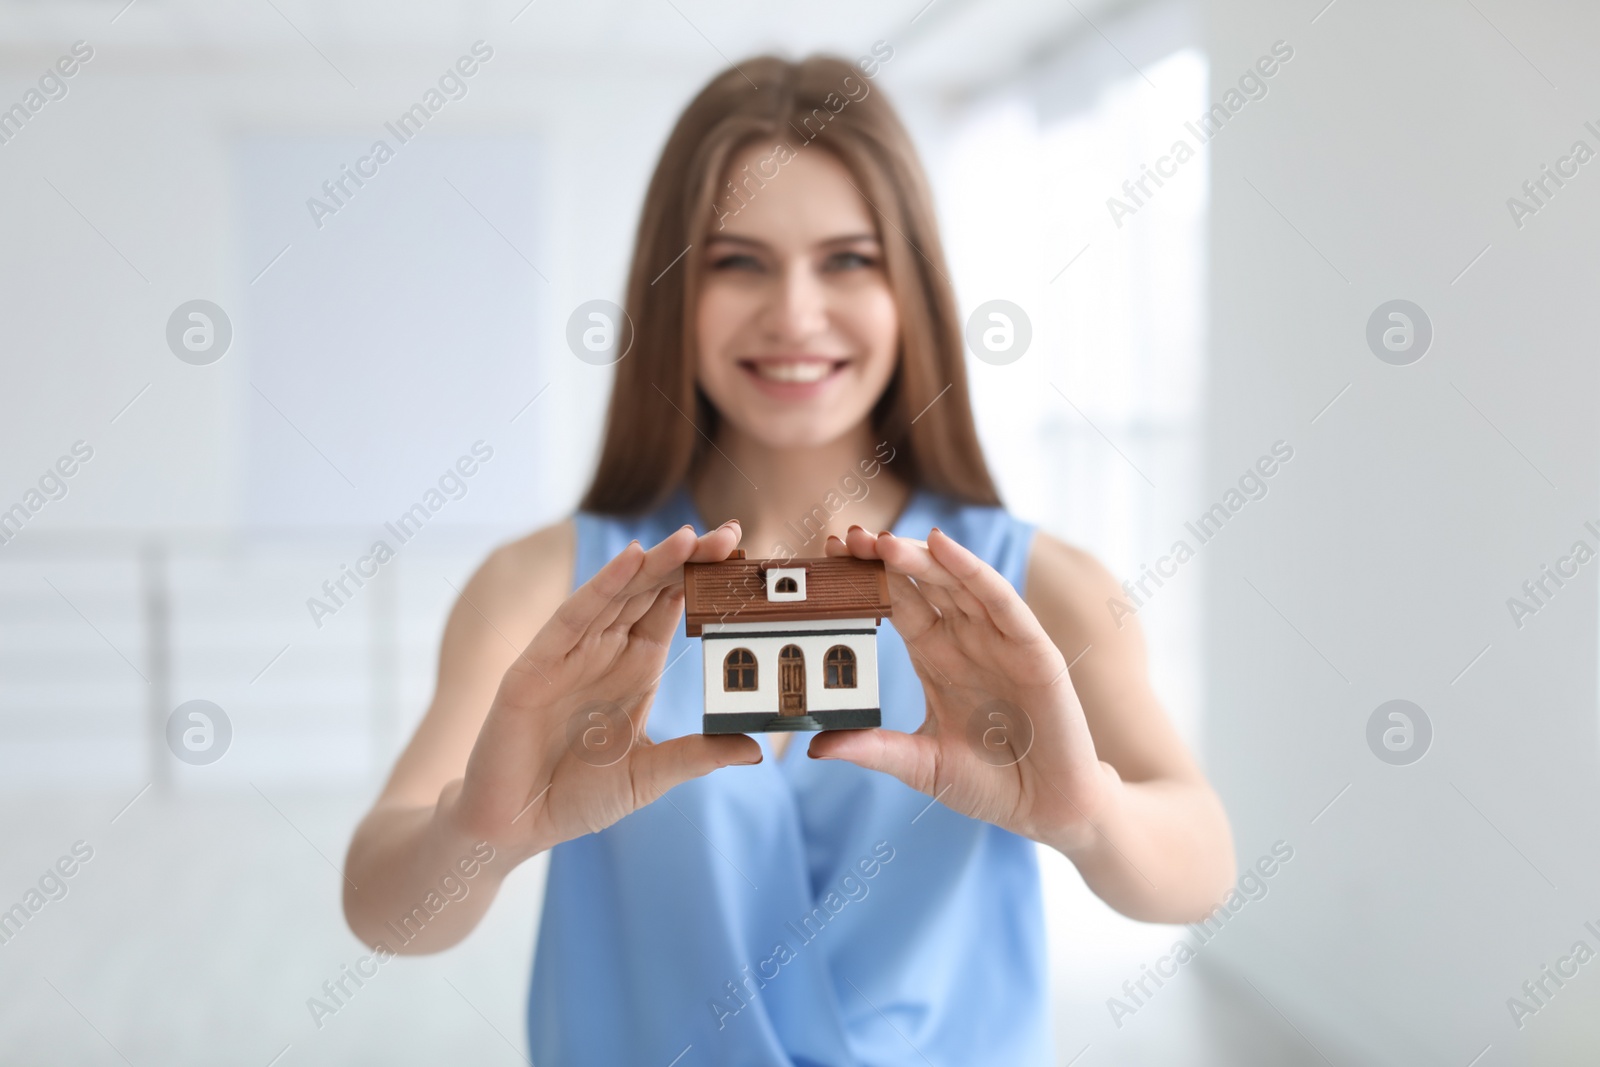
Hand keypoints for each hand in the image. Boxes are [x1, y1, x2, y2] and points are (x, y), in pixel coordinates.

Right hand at [443, 522, 761, 861]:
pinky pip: (572, 616)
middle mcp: (605, 651)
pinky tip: (630, 562)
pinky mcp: (536, 665)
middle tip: (729, 534)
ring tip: (690, 538)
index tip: (740, 553)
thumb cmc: (576, 798)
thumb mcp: (649, 775)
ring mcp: (570, 653)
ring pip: (617, 594)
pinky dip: (602, 586)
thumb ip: (697, 756)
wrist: (513, 826)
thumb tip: (757, 747)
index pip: (672, 608)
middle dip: (688, 561)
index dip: (704, 580)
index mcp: (635, 668)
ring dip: (652, 564)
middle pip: (650, 591)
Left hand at [810, 526, 1118, 853]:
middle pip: (921, 584)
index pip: (896, 603)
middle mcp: (965, 639)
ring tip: (882, 540)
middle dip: (885, 558)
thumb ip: (874, 750)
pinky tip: (943, 547)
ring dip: (921, 558)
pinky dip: (972, 570)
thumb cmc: (989, 783)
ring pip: (956, 583)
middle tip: (848, 538)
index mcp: (936, 657)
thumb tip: (814, 747)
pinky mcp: (1032, 649)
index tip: (827, 556)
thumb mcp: (922, 765)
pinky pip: (1000, 600)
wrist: (1047, 808)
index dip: (865, 579)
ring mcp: (999, 640)